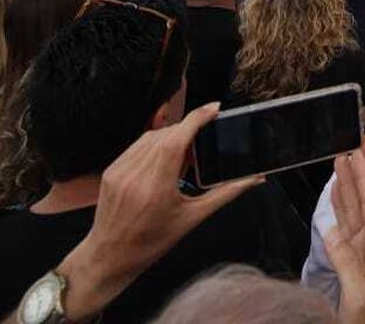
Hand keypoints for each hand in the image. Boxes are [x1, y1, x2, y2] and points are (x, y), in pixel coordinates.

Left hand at [57, 104, 261, 313]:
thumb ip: (225, 194)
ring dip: (171, 136)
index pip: (177, 139)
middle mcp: (136, 175)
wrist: (111, 255)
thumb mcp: (192, 218)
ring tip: (183, 152)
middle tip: (202, 140)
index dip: (197, 118)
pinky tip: (163, 158)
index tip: (214, 108)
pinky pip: (136, 146)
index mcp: (157, 187)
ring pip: (151, 137)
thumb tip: (253, 179)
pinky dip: (153, 145)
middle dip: (187, 130)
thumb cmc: (152, 241)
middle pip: (167, 135)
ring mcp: (120, 171)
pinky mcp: (111, 170)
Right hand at [323, 133, 364, 323]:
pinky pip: (347, 221)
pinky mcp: (352, 256)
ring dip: (351, 179)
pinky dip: (342, 201)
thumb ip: (348, 263)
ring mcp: (363, 247)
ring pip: (356, 204)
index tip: (361, 146)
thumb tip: (332, 232)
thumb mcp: (359, 295)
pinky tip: (338, 188)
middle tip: (362, 136)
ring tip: (344, 154)